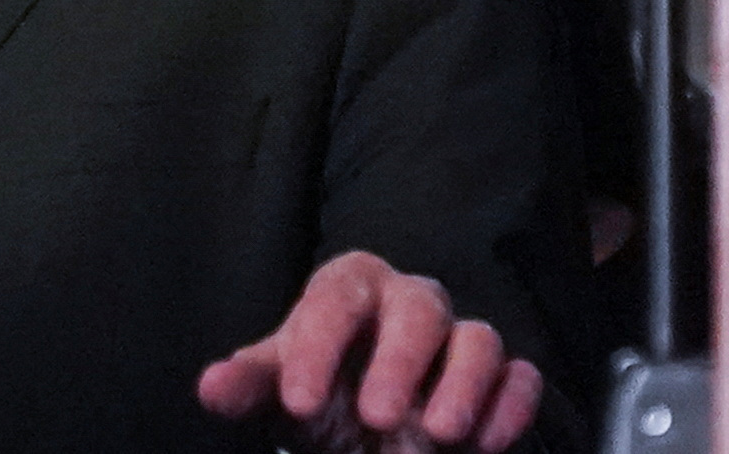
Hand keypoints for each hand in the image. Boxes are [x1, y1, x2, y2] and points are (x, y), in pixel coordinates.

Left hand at [197, 252, 541, 452]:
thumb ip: (251, 385)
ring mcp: (460, 339)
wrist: (372, 426)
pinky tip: (485, 444)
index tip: (296, 402)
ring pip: (479, 337)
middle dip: (401, 360)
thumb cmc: (323, 391)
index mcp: (350, 289)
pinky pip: (520, 376)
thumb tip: (209, 387)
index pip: (336, 297)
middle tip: (376, 417)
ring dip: (464, 384)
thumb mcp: (283, 387)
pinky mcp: (502, 379)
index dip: (317, 344)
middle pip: (418, 306)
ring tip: (437, 434)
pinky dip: (510, 405)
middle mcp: (410, 302)